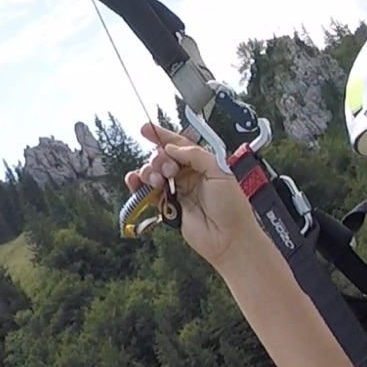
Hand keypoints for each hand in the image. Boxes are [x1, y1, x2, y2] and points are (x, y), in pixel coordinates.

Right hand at [124, 123, 264, 264]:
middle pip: (162, 158)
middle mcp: (188, 176)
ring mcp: (177, 191)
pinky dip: (137, 185)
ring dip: (148, 171)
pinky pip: (146, 192)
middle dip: (159, 159)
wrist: (228, 237)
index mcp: (203, 164)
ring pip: (152, 173)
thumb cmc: (232, 207)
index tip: (146, 129)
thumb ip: (196, 155)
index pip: (180, 145)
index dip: (163, 136)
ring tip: (157, 180)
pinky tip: (135, 182)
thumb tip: (172, 148)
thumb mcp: (220, 172)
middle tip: (168, 169)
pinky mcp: (167, 206)